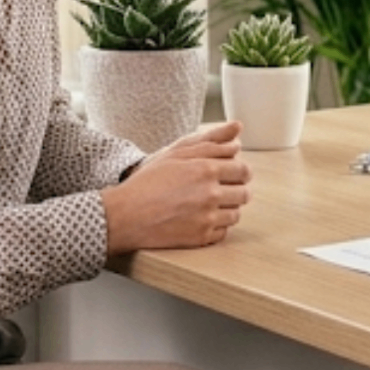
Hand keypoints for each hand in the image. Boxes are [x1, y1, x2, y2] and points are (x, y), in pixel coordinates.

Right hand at [101, 120, 250, 253]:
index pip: (244, 171)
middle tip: (218, 189)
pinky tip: (200, 219)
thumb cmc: (148, 181)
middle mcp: (211, 194)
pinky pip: (223, 232)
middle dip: (235, 190)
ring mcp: (207, 217)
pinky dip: (216, 226)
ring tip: (206, 204)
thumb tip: (238, 132)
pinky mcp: (201, 237)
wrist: (125, 215)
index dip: (240, 172)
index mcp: (207, 169)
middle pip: (244, 194)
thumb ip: (211, 141)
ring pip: (236, 214)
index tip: (231, 174)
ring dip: (227, 208)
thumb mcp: (176, 153)